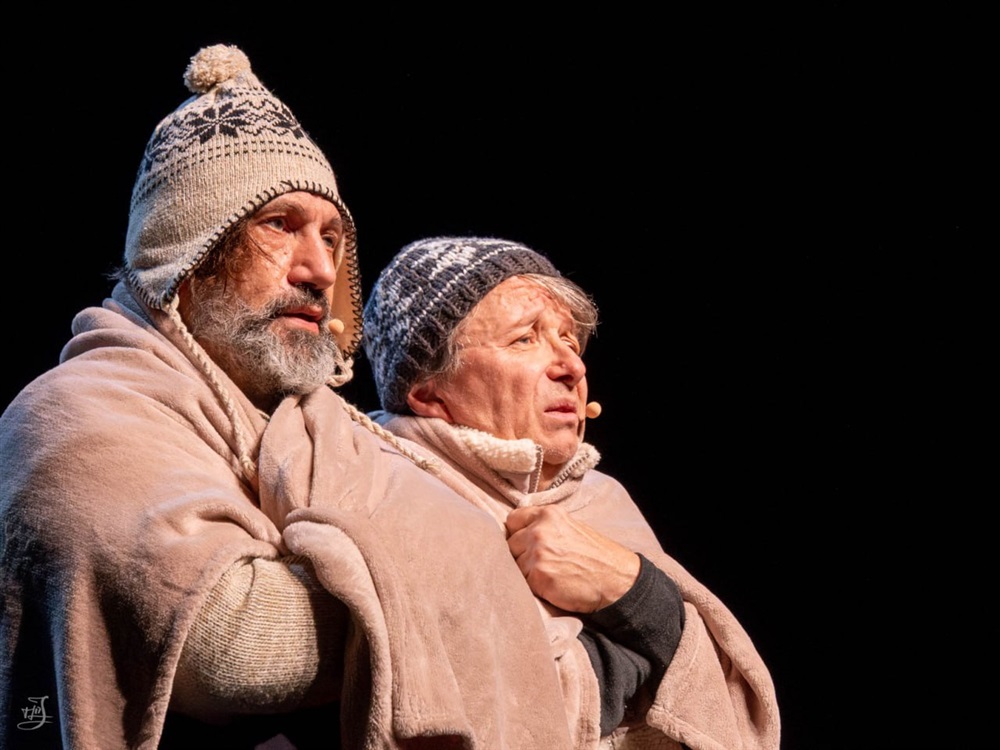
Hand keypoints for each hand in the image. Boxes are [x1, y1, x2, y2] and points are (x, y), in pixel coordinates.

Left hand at [505, 505, 640, 612]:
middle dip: (520, 554)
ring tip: (549, 575)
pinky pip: (522, 582)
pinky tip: (551, 585)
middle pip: (510, 543)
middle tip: (541, 564)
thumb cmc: (595, 555)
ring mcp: (538, 553)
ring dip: (526, 572)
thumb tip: (519, 532)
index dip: (517, 533)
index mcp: (548, 514)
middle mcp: (540, 530)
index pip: (513, 520)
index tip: (525, 544)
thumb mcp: (571, 527)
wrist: (616, 580)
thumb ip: (545, 526)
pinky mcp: (538, 576)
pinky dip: (533, 586)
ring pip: (514, 564)